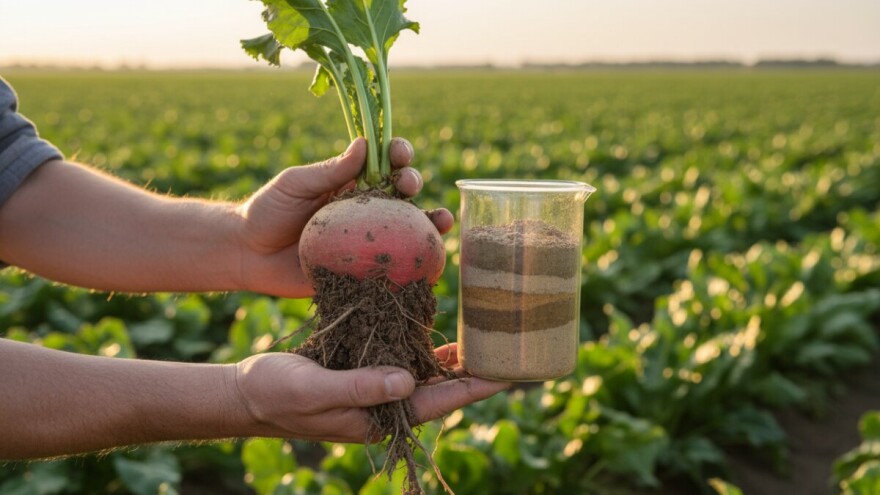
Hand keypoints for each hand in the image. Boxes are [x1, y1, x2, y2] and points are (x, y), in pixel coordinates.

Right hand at [232, 343, 509, 442]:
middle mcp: (384, 405)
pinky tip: (436, 333)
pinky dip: (420, 347)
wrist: (247, 391)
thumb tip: (408, 381)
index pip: (439, 402)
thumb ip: (361, 387)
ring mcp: (374, 389)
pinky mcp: (363, 370)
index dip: (475, 388)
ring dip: (451, 361)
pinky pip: (400, 358)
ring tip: (483, 340)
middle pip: (440, 390)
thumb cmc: (277, 394)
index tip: (508, 374)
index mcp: (378, 417)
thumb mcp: (316, 390)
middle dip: (473, 374)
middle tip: (507, 350)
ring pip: (424, 375)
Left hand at [234, 137, 453, 297]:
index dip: (398, 154)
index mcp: (351, 184)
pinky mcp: (361, 272)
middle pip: (403, 195)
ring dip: (431, 224)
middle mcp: (364, 212)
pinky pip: (393, 268)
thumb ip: (328, 170)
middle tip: (408, 185)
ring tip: (442, 221)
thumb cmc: (267, 212)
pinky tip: (430, 262)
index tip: (399, 153)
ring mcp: (366, 242)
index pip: (383, 164)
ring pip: (408, 231)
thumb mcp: (295, 184)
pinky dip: (415, 265)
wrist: (247, 255)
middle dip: (414, 183)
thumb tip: (365, 144)